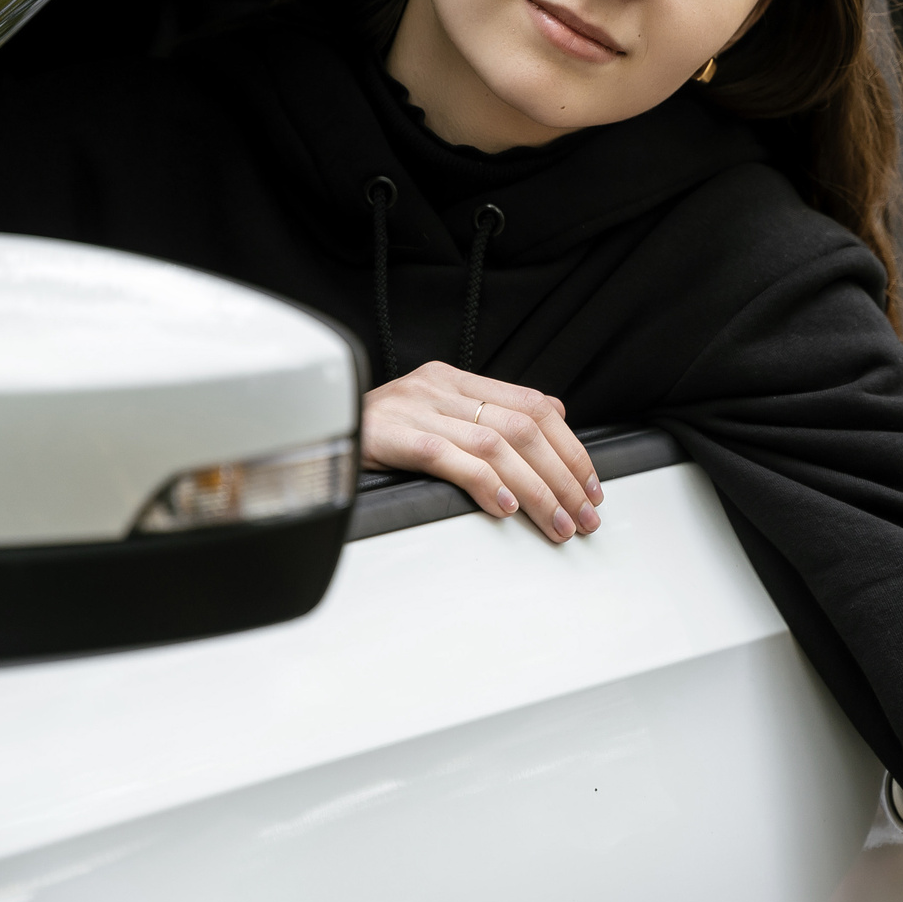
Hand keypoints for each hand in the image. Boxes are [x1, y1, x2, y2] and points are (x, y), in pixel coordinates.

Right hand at [361, 361, 603, 541]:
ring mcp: (417, 409)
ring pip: (497, 446)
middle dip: (564, 475)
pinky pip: (450, 457)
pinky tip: (506, 507)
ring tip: (558, 522)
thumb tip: (547, 431)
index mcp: (456, 379)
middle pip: (524, 427)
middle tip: (584, 514)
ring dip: (537, 490)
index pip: (534, 405)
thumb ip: (483, 419)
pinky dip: (485, 483)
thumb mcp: (434, 416)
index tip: (590, 485)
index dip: (571, 447)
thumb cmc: (375, 434)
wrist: (311, 429)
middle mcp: (441, 388)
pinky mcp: (394, 436)